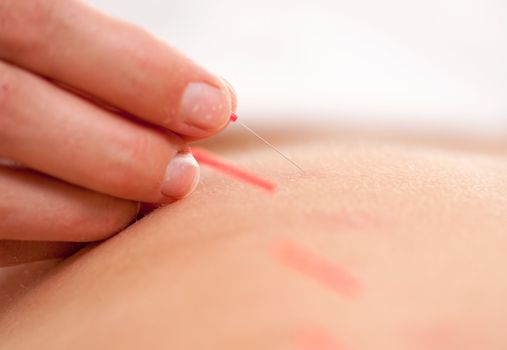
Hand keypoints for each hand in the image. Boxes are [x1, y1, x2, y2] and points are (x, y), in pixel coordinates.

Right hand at [0, 0, 236, 245]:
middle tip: (184, 172)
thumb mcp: (41, 30)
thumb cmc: (25, 60)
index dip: (142, 72)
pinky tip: (103, 219)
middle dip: (124, 151)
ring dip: (99, 207)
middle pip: (18, 112)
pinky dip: (59, 237)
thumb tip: (202, 103)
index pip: (47, 25)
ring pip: (0, 194)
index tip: (215, 106)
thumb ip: (101, 59)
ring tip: (155, 196)